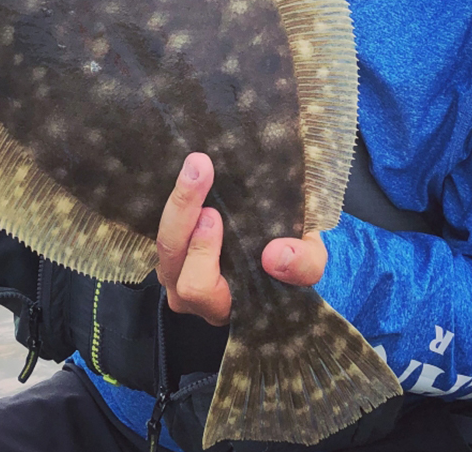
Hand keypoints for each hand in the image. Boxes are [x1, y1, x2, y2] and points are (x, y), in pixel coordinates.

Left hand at [156, 152, 327, 325]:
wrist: (282, 245)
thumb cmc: (291, 260)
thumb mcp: (309, 264)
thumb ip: (304, 265)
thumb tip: (277, 255)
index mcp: (222, 305)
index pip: (197, 286)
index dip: (201, 252)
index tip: (214, 215)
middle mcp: (191, 293)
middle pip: (172, 254)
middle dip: (184, 210)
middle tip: (200, 168)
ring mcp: (175, 270)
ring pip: (164, 236)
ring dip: (180, 199)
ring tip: (198, 166)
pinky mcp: (170, 246)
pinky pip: (161, 222)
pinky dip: (177, 197)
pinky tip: (194, 170)